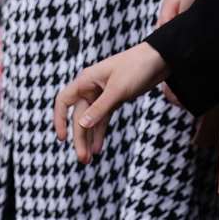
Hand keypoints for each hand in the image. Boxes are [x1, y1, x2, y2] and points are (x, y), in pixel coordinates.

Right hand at [52, 42, 171, 163]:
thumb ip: (100, 108)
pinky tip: (98, 148)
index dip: (60, 119)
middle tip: (83, 159)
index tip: (62, 138)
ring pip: (90, 120)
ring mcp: (101, 94)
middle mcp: (90, 88)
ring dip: (89, 138)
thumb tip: (82, 125)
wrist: (158, 59)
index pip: (64, 101)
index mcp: (86, 80)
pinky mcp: (113, 100)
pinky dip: (100, 133)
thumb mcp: (118, 89)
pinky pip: (102, 119)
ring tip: (88, 159)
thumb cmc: (136, 67)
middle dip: (80, 138)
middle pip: (79, 116)